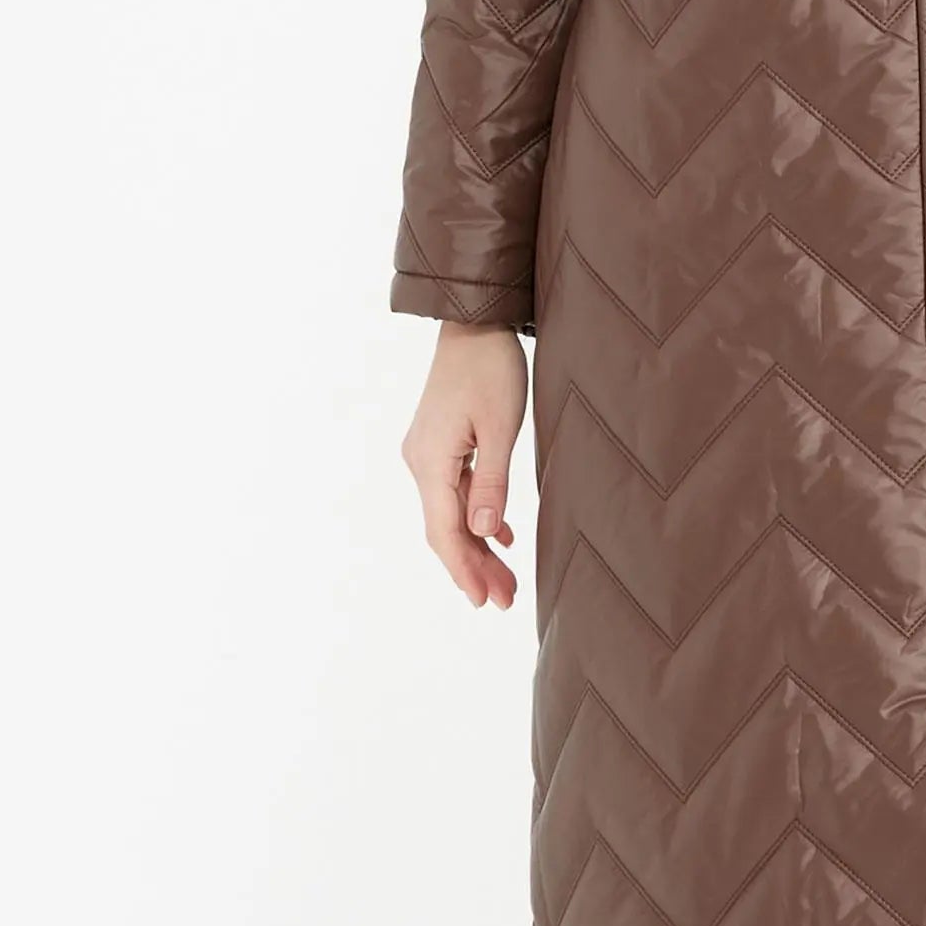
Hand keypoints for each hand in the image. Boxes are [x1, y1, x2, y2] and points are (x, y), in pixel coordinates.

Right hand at [401, 322, 527, 607]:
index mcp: (431, 462)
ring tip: (505, 579)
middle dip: (473, 567)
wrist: (474, 324)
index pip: (445, 532)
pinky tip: (498, 535)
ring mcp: (427, 454)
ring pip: (451, 514)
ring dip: (477, 546)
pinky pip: (455, 492)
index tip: (483, 601)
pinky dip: (476, 516)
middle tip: (504, 600)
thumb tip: (482, 533)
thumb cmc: (492, 369)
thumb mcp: (502, 426)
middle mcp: (420, 462)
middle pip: (445, 529)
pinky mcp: (439, 444)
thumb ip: (492, 482)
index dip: (464, 570)